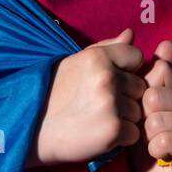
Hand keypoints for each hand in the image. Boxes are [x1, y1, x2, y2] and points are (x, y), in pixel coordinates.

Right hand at [28, 28, 146, 166]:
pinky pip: (134, 133)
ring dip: (124, 118)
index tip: (110, 80)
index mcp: (98, 57)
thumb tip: (131, 34)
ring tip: (98, 119)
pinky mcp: (113, 131)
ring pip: (138, 111)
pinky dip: (121, 138)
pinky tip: (100, 134)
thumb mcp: (76, 63)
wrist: (32, 129)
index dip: (127, 70)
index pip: (136, 56)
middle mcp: (107, 78)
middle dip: (126, 96)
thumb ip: (107, 47)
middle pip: (140, 87)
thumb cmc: (54, 94)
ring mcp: (111, 104)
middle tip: (101, 104)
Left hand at [129, 39, 171, 171]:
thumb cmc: (150, 136)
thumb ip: (151, 73)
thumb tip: (165, 42)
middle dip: (143, 116)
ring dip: (147, 136)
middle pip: (154, 94)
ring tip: (156, 142)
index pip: (162, 68)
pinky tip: (161, 154)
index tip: (146, 105)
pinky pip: (163, 140)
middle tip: (150, 129)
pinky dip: (154, 150)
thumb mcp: (145, 102)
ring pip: (156, 119)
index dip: (143, 89)